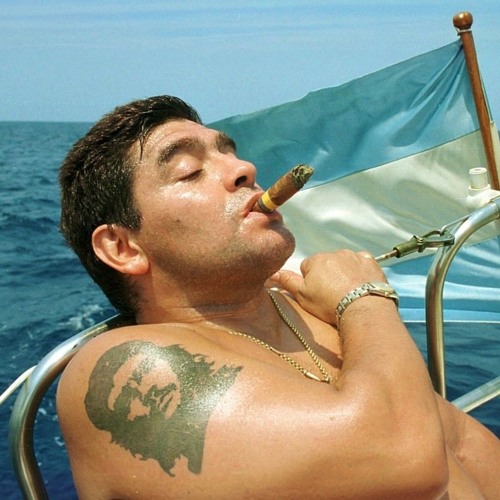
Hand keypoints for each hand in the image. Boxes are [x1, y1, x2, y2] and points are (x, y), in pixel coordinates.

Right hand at [270, 251, 387, 324]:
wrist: (363, 308)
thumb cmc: (328, 303)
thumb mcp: (303, 296)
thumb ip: (287, 281)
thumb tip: (272, 273)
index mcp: (316, 259)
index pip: (307, 267)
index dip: (310, 282)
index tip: (317, 294)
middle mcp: (334, 253)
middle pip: (326, 263)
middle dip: (327, 275)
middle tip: (332, 295)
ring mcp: (354, 256)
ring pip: (344, 262)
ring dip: (343, 272)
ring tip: (347, 292)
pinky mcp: (371, 262)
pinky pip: (362, 262)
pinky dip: (360, 270)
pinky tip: (360, 284)